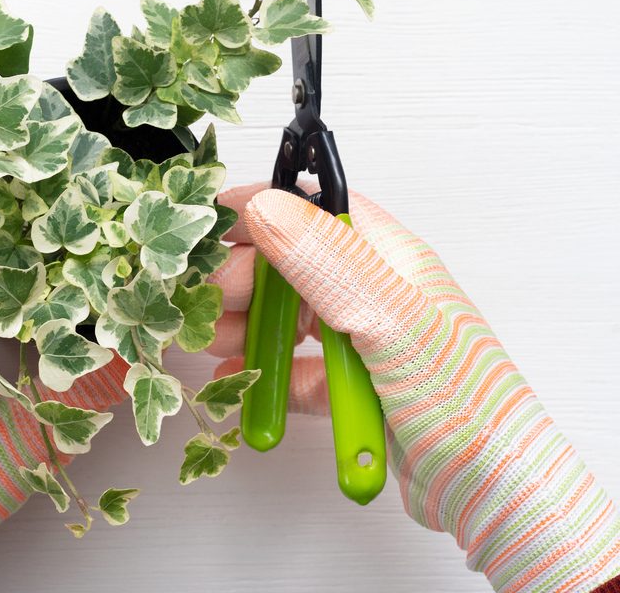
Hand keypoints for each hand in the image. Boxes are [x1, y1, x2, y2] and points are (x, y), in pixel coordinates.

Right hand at [208, 182, 619, 592]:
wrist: (495, 495)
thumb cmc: (460, 402)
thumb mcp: (390, 322)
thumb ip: (328, 263)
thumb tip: (266, 206)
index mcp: (391, 260)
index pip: (320, 209)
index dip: (266, 206)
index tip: (212, 219)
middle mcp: (376, 293)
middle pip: (294, 264)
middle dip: (244, 277)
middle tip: (205, 300)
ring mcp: (365, 342)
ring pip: (291, 317)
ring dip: (247, 325)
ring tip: (210, 342)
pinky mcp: (355, 388)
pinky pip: (299, 370)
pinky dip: (266, 373)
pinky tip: (236, 381)